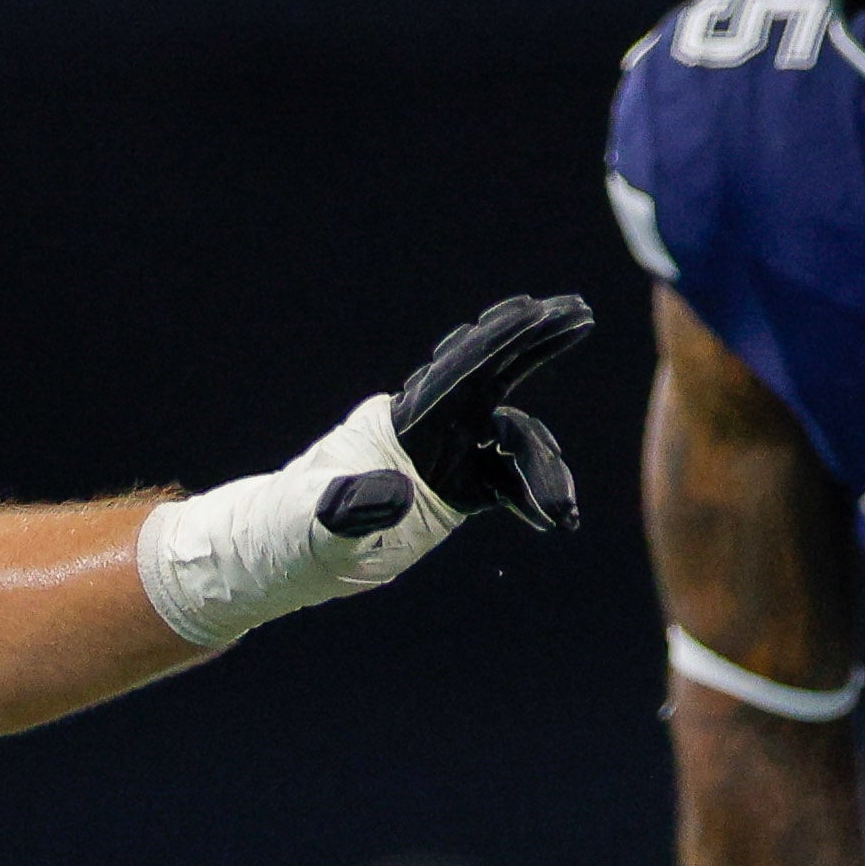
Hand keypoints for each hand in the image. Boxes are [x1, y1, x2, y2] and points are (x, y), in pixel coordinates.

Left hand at [138, 301, 587, 648]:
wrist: (286, 554)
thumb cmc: (293, 531)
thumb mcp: (318, 522)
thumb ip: (351, 506)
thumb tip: (395, 495)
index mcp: (399, 421)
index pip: (459, 371)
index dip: (501, 340)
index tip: (538, 311)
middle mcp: (427, 428)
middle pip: (493, 375)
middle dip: (535, 346)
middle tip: (578, 311)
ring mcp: (444, 454)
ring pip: (513, 440)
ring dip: (546, 469)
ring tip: (563, 513)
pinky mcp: (455, 486)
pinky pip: (509, 480)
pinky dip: (534, 496)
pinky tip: (553, 523)